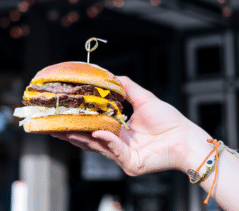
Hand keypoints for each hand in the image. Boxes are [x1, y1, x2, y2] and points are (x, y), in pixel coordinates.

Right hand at [51, 76, 210, 175]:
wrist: (186, 137)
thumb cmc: (170, 121)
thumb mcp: (143, 99)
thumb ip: (126, 87)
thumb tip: (109, 75)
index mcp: (119, 131)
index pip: (92, 127)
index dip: (77, 121)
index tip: (61, 112)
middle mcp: (118, 145)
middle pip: (88, 139)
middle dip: (69, 132)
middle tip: (51, 124)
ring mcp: (123, 156)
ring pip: (97, 146)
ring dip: (81, 137)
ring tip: (64, 128)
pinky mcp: (131, 163)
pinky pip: (115, 151)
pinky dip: (107, 141)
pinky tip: (99, 132)